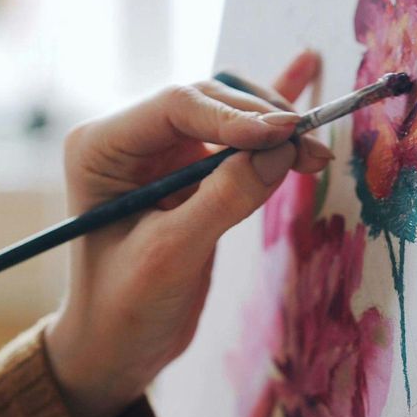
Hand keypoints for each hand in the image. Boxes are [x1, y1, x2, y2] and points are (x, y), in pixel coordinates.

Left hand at [44, 51, 331, 416]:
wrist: (117, 347)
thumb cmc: (125, 306)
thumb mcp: (171, 255)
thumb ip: (223, 199)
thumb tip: (281, 151)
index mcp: (101, 146)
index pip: (175, 105)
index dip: (234, 115)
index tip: (284, 135)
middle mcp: (130, 138)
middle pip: (206, 101)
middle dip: (262, 122)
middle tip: (310, 148)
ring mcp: (161, 151)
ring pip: (228, 114)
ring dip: (274, 127)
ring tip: (314, 152)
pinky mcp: (190, 169)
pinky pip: (234, 133)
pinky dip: (267, 116)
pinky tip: (303, 69)